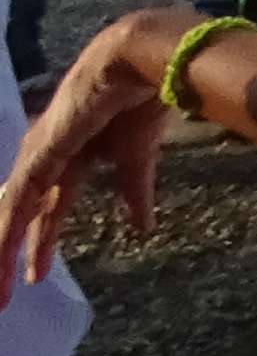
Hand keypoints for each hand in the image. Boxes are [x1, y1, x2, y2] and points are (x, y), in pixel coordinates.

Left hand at [1, 8, 180, 296]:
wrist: (142, 61)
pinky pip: (18, 201)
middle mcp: (46, 158)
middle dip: (13, 253)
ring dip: (5, 252)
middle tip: (4, 294)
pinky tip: (5, 256)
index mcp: (70, 157)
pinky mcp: (41, 153)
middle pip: (22, 214)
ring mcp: (39, 155)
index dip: (41, 240)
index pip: (47, 207)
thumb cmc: (143, 99)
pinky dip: (9, 233)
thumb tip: (144, 228)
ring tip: (1, 289)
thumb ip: (134, 192)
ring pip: (13, 212)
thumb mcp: (137, 158)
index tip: (36, 274)